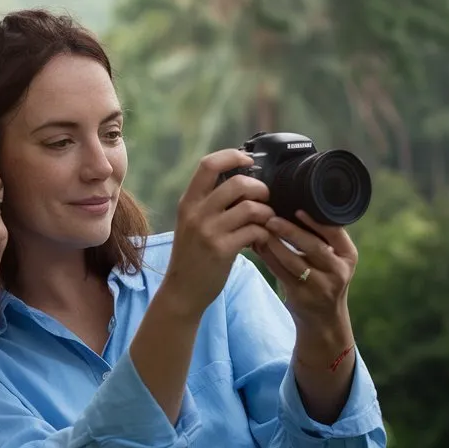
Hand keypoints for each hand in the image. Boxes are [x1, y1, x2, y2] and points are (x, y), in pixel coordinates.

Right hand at [161, 150, 274, 317]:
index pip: (208, 165)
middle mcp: (196, 213)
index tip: (248, 160)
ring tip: (265, 221)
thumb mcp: (192, 223)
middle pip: (237, 183)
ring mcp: (208, 231)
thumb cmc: (192, 256)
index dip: (232, 156)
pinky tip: (262, 239)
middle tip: (264, 198)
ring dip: (265, 212)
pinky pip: (254, 230)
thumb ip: (209, 202)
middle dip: (259, 187)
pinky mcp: (222, 250)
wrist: (183, 291)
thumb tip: (241, 180)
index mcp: (188, 202)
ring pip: (250, 207)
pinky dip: (264, 232)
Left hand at [255, 210, 357, 325]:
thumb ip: (320, 238)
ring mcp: (320, 286)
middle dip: (290, 230)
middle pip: (313, 246)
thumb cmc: (324, 277)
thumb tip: (289, 206)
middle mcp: (338, 271)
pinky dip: (266, 257)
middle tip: (270, 218)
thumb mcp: (332, 259)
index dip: (316, 221)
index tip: (297, 209)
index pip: (335, 233)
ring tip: (259, 229)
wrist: (323, 318)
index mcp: (348, 255)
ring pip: (292, 260)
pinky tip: (257, 245)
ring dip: (273, 243)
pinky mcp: (301, 296)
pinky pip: (279, 272)